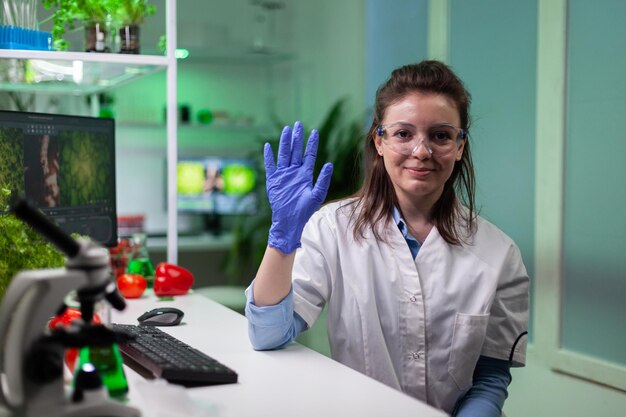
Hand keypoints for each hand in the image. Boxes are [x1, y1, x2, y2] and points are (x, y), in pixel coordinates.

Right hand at [264, 121, 332, 253]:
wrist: (289, 221)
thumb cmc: (304, 210)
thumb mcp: (317, 195)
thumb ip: (323, 180)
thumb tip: (329, 164)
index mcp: (305, 174)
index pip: (309, 155)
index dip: (311, 144)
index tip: (314, 132)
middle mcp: (294, 172)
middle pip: (295, 151)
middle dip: (297, 137)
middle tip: (298, 124)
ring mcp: (283, 175)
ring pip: (284, 154)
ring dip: (285, 142)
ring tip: (287, 130)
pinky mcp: (273, 180)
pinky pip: (270, 166)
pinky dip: (269, 156)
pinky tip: (268, 146)